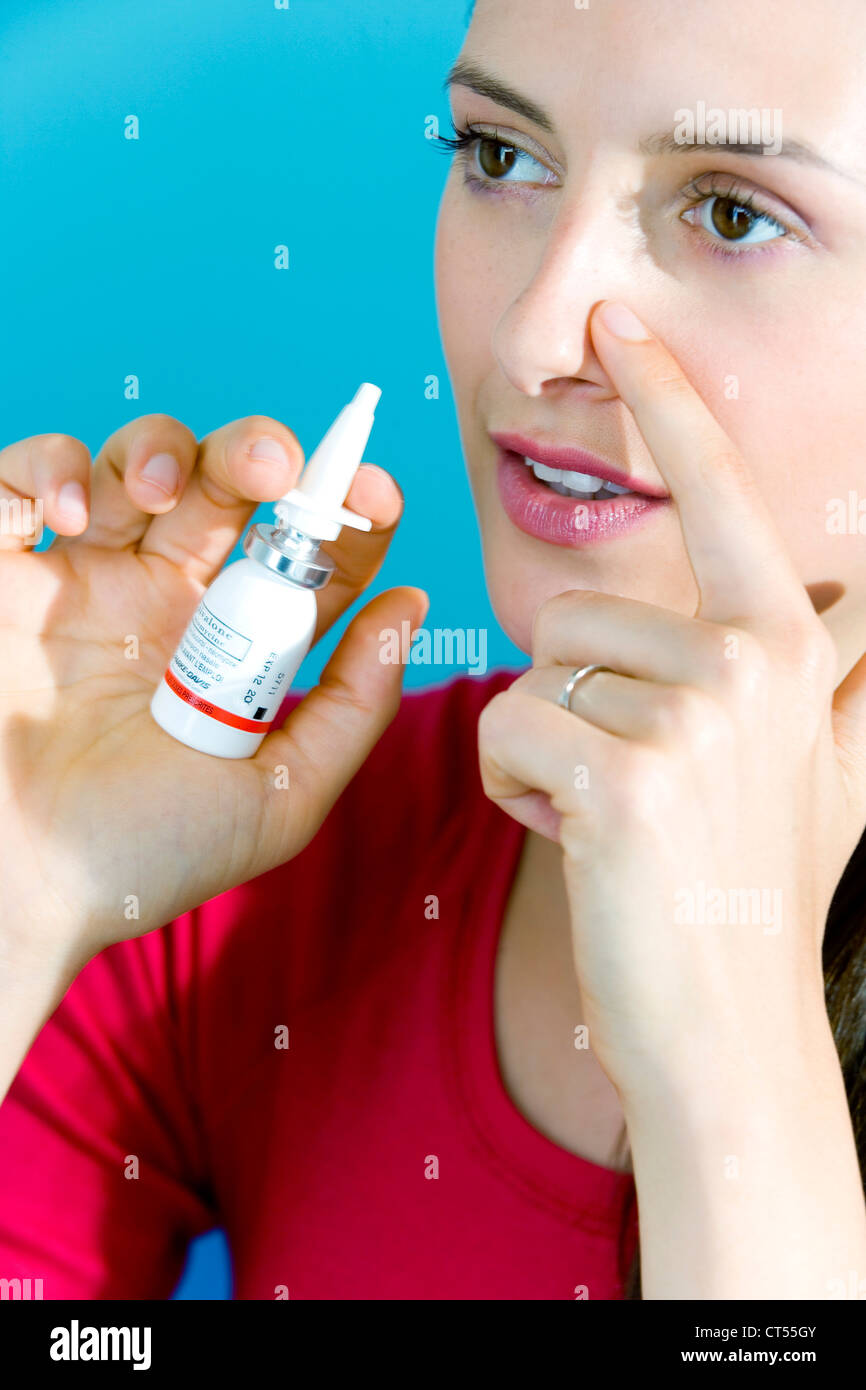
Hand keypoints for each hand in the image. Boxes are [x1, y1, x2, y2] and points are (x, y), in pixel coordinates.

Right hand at [0, 414, 425, 976]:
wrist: (21, 887)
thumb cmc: (143, 856)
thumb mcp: (279, 795)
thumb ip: (354, 706)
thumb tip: (410, 607)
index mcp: (230, 649)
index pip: (302, 556)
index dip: (345, 517)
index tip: (376, 495)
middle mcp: (160, 602)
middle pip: (224, 484)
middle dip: (262, 454)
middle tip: (278, 469)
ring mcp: (81, 581)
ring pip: (132, 462)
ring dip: (160, 448)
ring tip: (162, 490)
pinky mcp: (2, 574)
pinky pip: (16, 481)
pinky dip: (45, 469)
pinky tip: (64, 518)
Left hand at [478, 300, 865, 1101]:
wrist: (728, 1021)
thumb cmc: (747, 890)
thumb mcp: (819, 764)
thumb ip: (831, 669)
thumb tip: (855, 588)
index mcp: (788, 642)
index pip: (718, 494)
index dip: (669, 400)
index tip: (621, 321)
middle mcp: (755, 659)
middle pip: (577, 613)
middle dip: (573, 702)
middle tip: (633, 790)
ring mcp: (696, 716)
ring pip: (536, 673)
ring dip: (543, 749)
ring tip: (610, 818)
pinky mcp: (626, 774)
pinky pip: (506, 729)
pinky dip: (512, 786)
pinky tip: (574, 837)